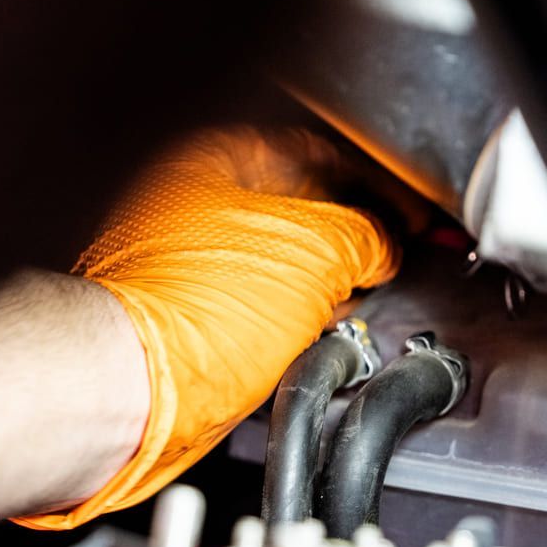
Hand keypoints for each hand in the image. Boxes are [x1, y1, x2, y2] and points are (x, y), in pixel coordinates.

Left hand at [14, 128, 397, 529]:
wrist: (136, 392)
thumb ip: (366, 235)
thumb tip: (384, 246)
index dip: (377, 188)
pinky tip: (309, 338)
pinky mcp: (183, 317)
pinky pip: (255, 307)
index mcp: (213, 159)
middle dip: (351, 238)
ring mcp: (182, 262)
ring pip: (276, 262)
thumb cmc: (197, 311)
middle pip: (296, 208)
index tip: (410, 219)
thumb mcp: (318, 252)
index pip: (317, 155)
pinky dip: (290, 320)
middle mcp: (188, 202)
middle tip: (387, 262)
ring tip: (351, 305)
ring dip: (321, 285)